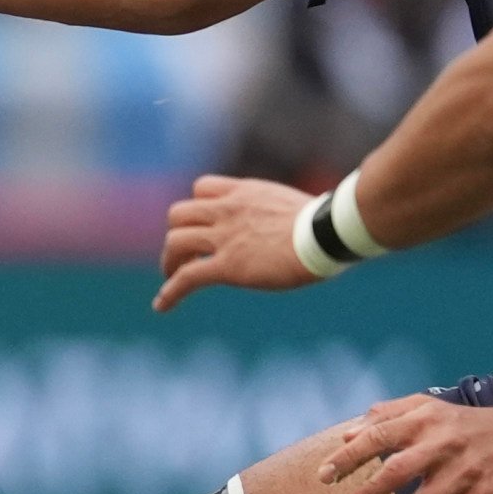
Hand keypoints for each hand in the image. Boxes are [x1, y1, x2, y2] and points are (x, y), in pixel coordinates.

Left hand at [154, 175, 317, 310]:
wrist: (330, 233)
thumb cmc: (327, 223)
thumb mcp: (294, 203)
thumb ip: (276, 211)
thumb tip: (293, 225)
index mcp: (245, 193)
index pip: (202, 187)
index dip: (197, 206)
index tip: (202, 224)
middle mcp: (228, 211)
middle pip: (178, 213)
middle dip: (177, 233)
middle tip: (185, 254)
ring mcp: (225, 238)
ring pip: (174, 242)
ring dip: (169, 261)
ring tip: (174, 277)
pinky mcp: (228, 265)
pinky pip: (187, 277)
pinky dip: (170, 292)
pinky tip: (162, 305)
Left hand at [317, 392, 492, 493]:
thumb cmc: (471, 425)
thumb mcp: (430, 409)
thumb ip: (388, 416)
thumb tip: (346, 434)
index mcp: (424, 423)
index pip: (378, 437)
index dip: (349, 457)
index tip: (324, 477)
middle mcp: (442, 447)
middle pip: (395, 473)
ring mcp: (463, 476)